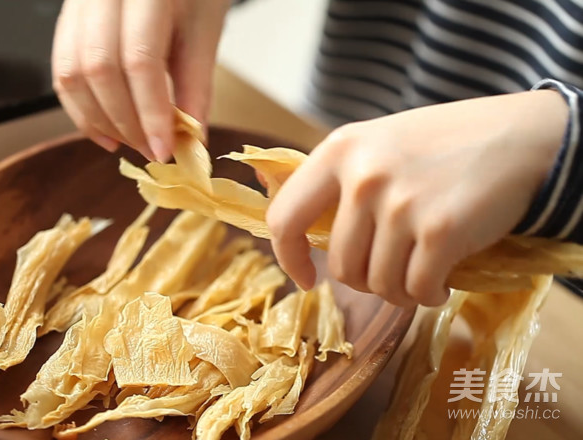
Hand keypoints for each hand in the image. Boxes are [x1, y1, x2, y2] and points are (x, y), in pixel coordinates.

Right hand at [51, 0, 228, 161]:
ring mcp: (77, 4)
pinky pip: (62, 70)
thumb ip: (196, 83)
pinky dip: (81, 108)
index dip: (150, 112)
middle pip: (98, 69)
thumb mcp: (204, 26)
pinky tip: (104, 130)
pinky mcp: (67, 19)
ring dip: (99, 120)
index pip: (139, 58)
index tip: (164, 148)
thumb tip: (191, 138)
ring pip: (71, 73)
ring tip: (128, 142)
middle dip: (125, 121)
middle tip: (150, 149)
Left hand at [266, 90, 567, 305]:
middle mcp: (363, 176)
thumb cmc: (444, 144)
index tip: (306, 277)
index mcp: (339, 150)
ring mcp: (400, 204)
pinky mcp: (440, 231)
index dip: (289, 257)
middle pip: (340, 265)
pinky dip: (429, 295)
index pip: (285, 218)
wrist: (522, 136)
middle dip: (364, 280)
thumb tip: (291, 232)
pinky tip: (441, 281)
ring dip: (399, 290)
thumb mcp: (377, 143)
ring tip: (420, 270)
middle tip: (390, 269)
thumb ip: (336, 180)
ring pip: (378, 284)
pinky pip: (417, 290)